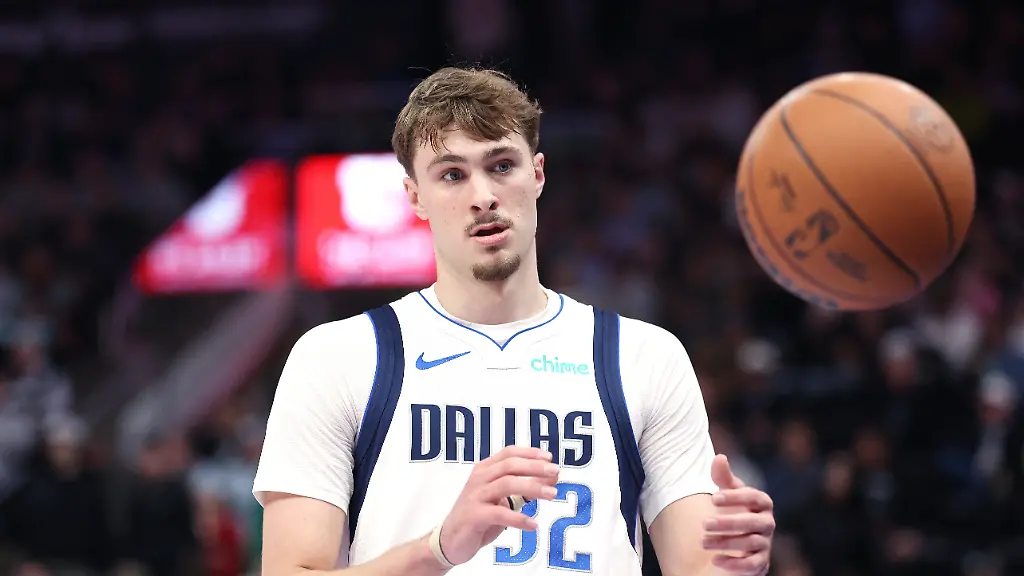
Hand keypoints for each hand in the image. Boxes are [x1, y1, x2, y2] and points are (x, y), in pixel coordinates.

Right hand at [438, 445, 559, 564]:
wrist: (450, 540)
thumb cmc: (478, 516)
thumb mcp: (503, 499)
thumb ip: (525, 487)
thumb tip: (551, 477)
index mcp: (485, 470)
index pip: (509, 453)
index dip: (530, 453)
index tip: (549, 458)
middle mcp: (479, 479)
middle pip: (510, 465)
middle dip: (535, 467)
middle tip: (555, 472)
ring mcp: (475, 496)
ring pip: (506, 484)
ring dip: (532, 487)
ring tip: (551, 494)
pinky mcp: (474, 516)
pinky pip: (499, 514)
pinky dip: (518, 518)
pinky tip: (532, 524)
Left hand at [702, 454, 774, 574]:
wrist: (735, 542)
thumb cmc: (732, 511)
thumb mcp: (726, 494)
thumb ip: (723, 477)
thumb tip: (720, 458)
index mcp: (762, 503)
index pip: (754, 497)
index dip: (735, 497)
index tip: (713, 498)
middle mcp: (767, 523)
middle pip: (752, 522)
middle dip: (727, 523)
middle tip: (704, 523)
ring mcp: (765, 544)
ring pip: (749, 543)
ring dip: (725, 543)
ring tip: (702, 541)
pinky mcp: (760, 563)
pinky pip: (752, 565)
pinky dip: (735, 564)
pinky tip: (715, 560)